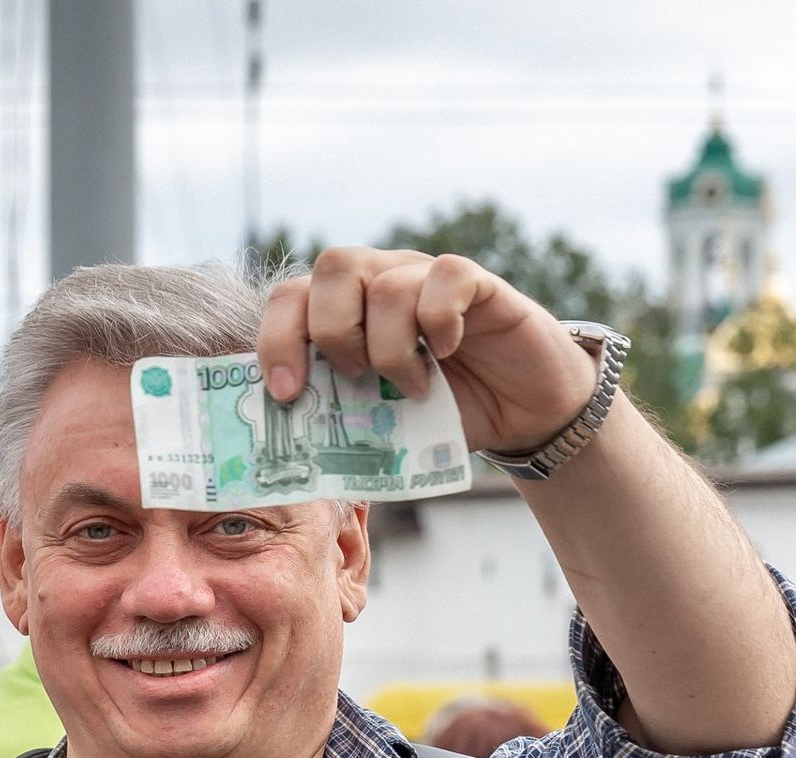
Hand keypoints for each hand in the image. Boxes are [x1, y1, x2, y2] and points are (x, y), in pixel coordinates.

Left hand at [256, 246, 601, 456]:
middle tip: (356, 379)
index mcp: (344, 308)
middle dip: (334, 332)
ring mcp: (427, 275)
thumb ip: (338, 420)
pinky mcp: (477, 282)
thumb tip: (290, 452)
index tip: (287, 392)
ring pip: (388, 284)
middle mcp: (381, 278)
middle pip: (333, 268)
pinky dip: (439, 323)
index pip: (290, 297)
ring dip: (392, 347)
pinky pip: (446, 278)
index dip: (277, 339)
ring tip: (414, 387)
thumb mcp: (379, 423)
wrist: (518, 413)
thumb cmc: (440, 415)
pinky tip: (447, 353)